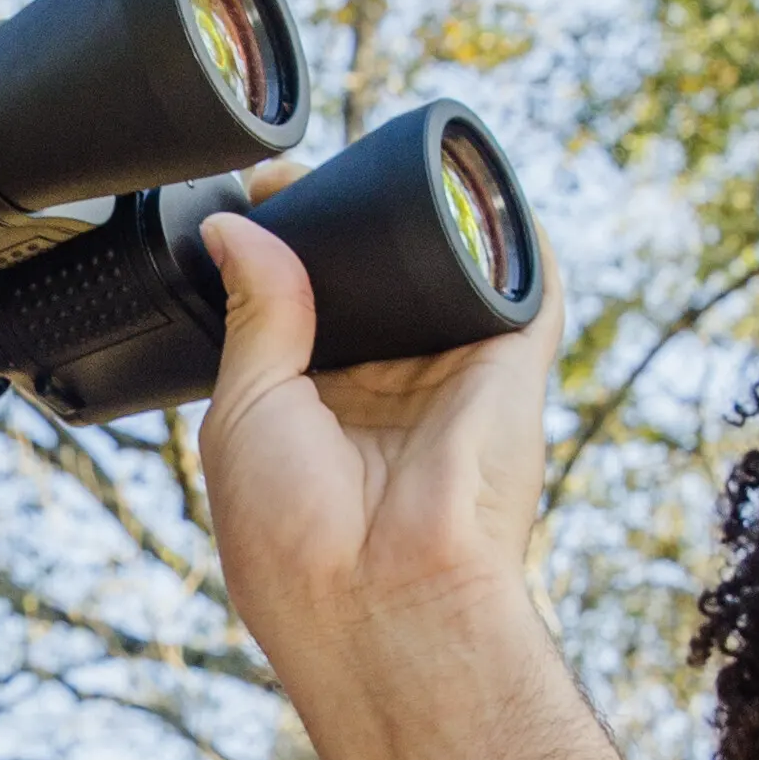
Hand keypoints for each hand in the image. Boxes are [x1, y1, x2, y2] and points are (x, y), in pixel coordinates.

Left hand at [192, 208, 556, 708]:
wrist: (387, 599)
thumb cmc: (296, 536)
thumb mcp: (243, 410)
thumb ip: (252, 313)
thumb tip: (235, 227)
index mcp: (312, 400)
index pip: (300, 298)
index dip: (280, 240)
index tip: (258, 190)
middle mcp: (383, 381)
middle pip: (368, 272)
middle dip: (344, 215)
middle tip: (306, 168)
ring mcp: (448, 369)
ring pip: (440, 266)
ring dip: (421, 211)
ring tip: (381, 160)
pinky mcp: (510, 363)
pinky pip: (522, 282)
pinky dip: (509, 231)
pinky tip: (474, 182)